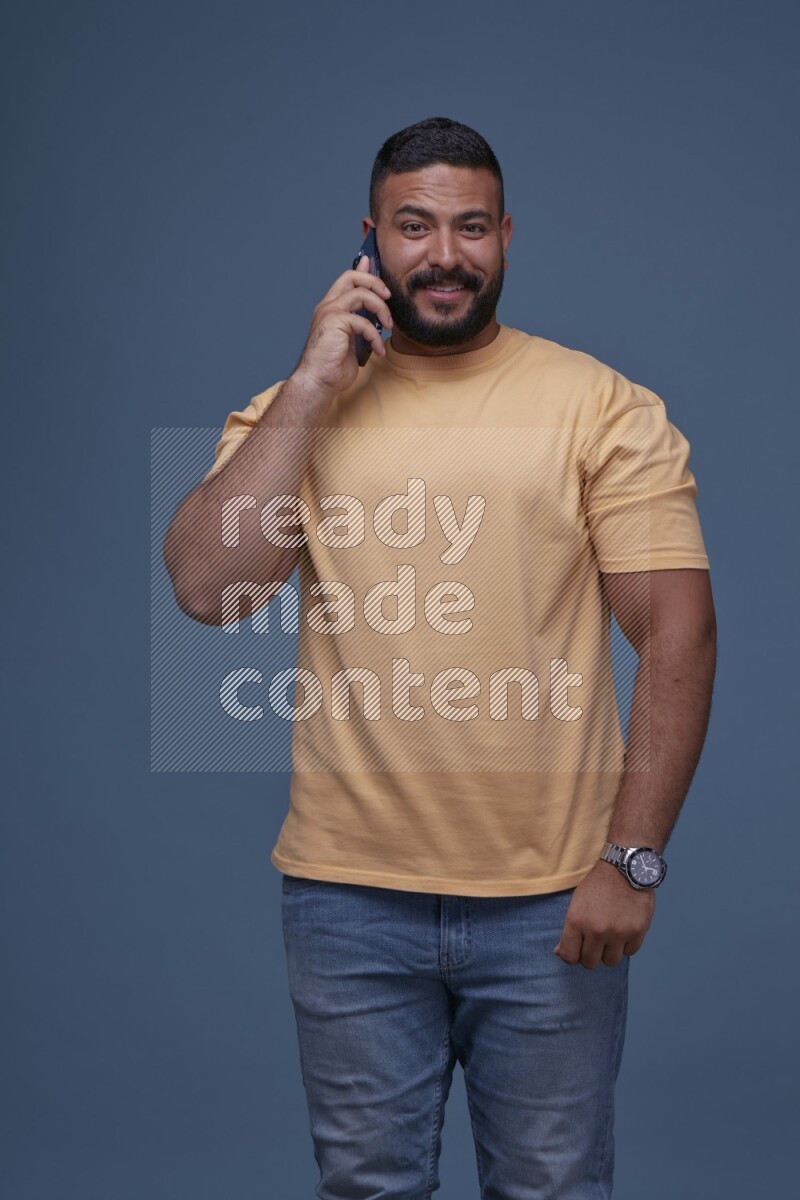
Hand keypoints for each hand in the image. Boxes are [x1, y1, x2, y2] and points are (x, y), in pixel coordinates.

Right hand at [292, 252, 392, 397]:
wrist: (318, 382)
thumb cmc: (333, 366)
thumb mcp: (352, 340)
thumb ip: (360, 323)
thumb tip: (372, 315)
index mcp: (330, 309)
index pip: (346, 280)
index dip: (361, 270)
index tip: (371, 263)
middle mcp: (328, 306)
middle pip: (351, 277)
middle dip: (374, 281)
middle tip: (388, 296)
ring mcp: (330, 312)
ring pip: (361, 294)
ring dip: (381, 309)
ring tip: (388, 326)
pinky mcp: (335, 322)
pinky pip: (364, 321)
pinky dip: (376, 336)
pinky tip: (378, 350)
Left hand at [553, 860, 655, 967]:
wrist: (625, 868)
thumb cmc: (598, 885)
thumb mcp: (576, 903)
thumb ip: (569, 931)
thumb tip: (560, 954)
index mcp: (577, 921)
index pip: (569, 956)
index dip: (572, 956)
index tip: (578, 949)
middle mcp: (597, 930)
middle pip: (590, 963)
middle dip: (591, 955)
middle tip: (595, 942)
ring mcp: (618, 933)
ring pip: (610, 961)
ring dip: (610, 951)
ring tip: (611, 935)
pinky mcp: (637, 932)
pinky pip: (630, 952)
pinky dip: (627, 945)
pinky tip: (624, 930)